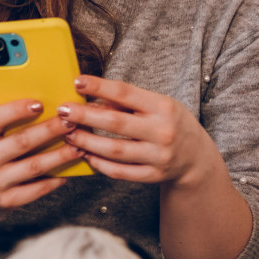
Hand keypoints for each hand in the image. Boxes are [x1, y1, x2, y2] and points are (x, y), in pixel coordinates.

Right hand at [0, 98, 85, 227]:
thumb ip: (6, 121)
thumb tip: (43, 102)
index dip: (17, 109)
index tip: (40, 103)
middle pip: (22, 142)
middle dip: (50, 130)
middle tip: (71, 121)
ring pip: (34, 166)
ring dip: (60, 155)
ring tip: (79, 146)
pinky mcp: (7, 200)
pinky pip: (37, 189)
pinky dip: (55, 180)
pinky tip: (68, 171)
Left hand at [57, 75, 217, 187]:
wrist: (196, 158)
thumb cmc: (169, 123)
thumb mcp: (157, 105)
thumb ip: (127, 102)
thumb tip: (90, 99)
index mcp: (163, 107)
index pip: (126, 93)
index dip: (100, 86)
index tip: (77, 82)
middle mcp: (162, 131)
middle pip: (115, 123)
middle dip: (84, 117)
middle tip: (62, 111)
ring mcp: (158, 156)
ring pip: (114, 150)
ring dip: (87, 143)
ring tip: (68, 135)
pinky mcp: (153, 176)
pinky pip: (120, 172)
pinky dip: (99, 164)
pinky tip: (85, 155)